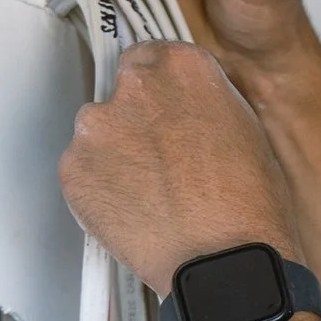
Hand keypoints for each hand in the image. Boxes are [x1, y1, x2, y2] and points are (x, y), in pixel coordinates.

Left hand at [59, 41, 295, 294]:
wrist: (222, 263)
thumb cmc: (248, 205)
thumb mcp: (245, 130)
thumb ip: (204, 103)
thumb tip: (187, 107)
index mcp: (181, 66)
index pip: (151, 58)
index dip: (159, 94)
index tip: (163, 115)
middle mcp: (133, 85)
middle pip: (121, 92)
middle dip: (135, 122)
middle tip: (160, 164)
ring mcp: (97, 127)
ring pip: (98, 134)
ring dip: (114, 156)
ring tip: (148, 196)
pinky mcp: (73, 169)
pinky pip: (81, 173)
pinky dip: (98, 191)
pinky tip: (132, 213)